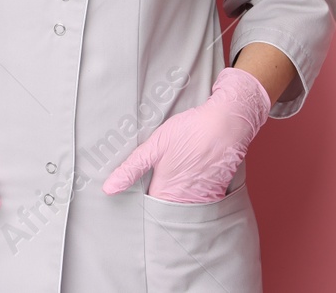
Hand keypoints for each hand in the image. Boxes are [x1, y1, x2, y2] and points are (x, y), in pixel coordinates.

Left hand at [102, 67, 270, 202]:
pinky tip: (190, 177)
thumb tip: (109, 189)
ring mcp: (202, 198)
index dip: (140, 203)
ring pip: (183, 207)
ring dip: (177, 199)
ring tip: (174, 178)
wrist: (227, 123)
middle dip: (159, 204)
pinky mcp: (216, 192)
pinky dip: (194, 195)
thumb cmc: (190, 131)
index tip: (133, 195)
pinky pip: (200, 202)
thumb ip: (131, 169)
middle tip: (155, 184)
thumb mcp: (155, 146)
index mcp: (165, 192)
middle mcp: (184, 201)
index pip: (147, 211)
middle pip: (166, 211)